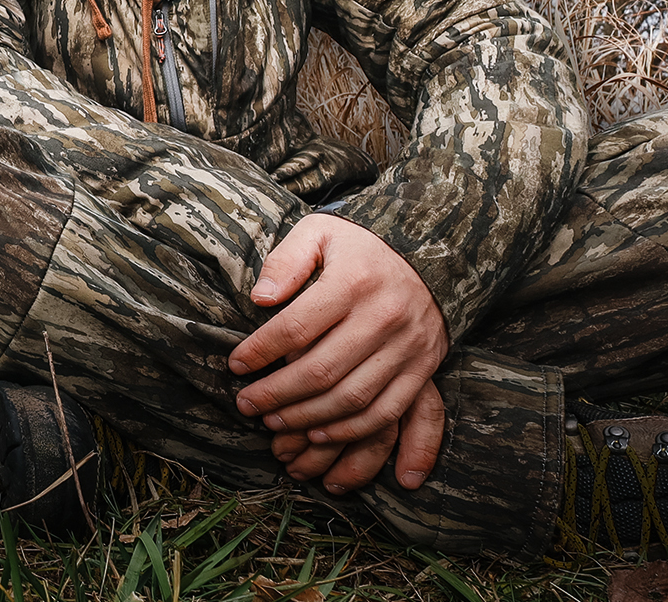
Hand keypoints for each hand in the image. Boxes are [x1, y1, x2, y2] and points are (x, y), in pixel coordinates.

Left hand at [226, 214, 448, 490]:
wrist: (433, 257)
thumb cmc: (360, 247)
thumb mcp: (320, 233)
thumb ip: (287, 260)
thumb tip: (260, 298)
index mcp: (354, 281)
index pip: (297, 327)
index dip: (260, 351)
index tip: (234, 365)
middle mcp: (385, 317)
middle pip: (322, 370)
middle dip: (277, 394)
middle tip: (246, 405)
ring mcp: (407, 347)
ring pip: (352, 398)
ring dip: (307, 418)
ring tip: (273, 423)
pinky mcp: (422, 368)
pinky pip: (386, 412)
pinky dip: (350, 430)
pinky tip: (317, 434)